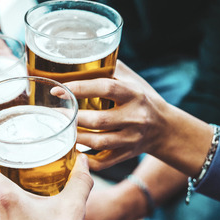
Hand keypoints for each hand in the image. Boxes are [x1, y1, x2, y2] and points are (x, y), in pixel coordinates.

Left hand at [53, 61, 167, 168]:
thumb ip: (111, 68)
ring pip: (99, 142)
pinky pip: (104, 162)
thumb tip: (80, 58)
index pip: (106, 88)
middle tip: (55, 113)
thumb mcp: (132, 80)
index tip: (58, 90)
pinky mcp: (127, 154)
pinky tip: (73, 151)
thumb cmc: (141, 98)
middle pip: (99, 120)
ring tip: (61, 129)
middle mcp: (135, 117)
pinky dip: (87, 160)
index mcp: (134, 94)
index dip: (80, 88)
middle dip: (73, 117)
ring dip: (76, 137)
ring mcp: (132, 138)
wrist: (165, 127)